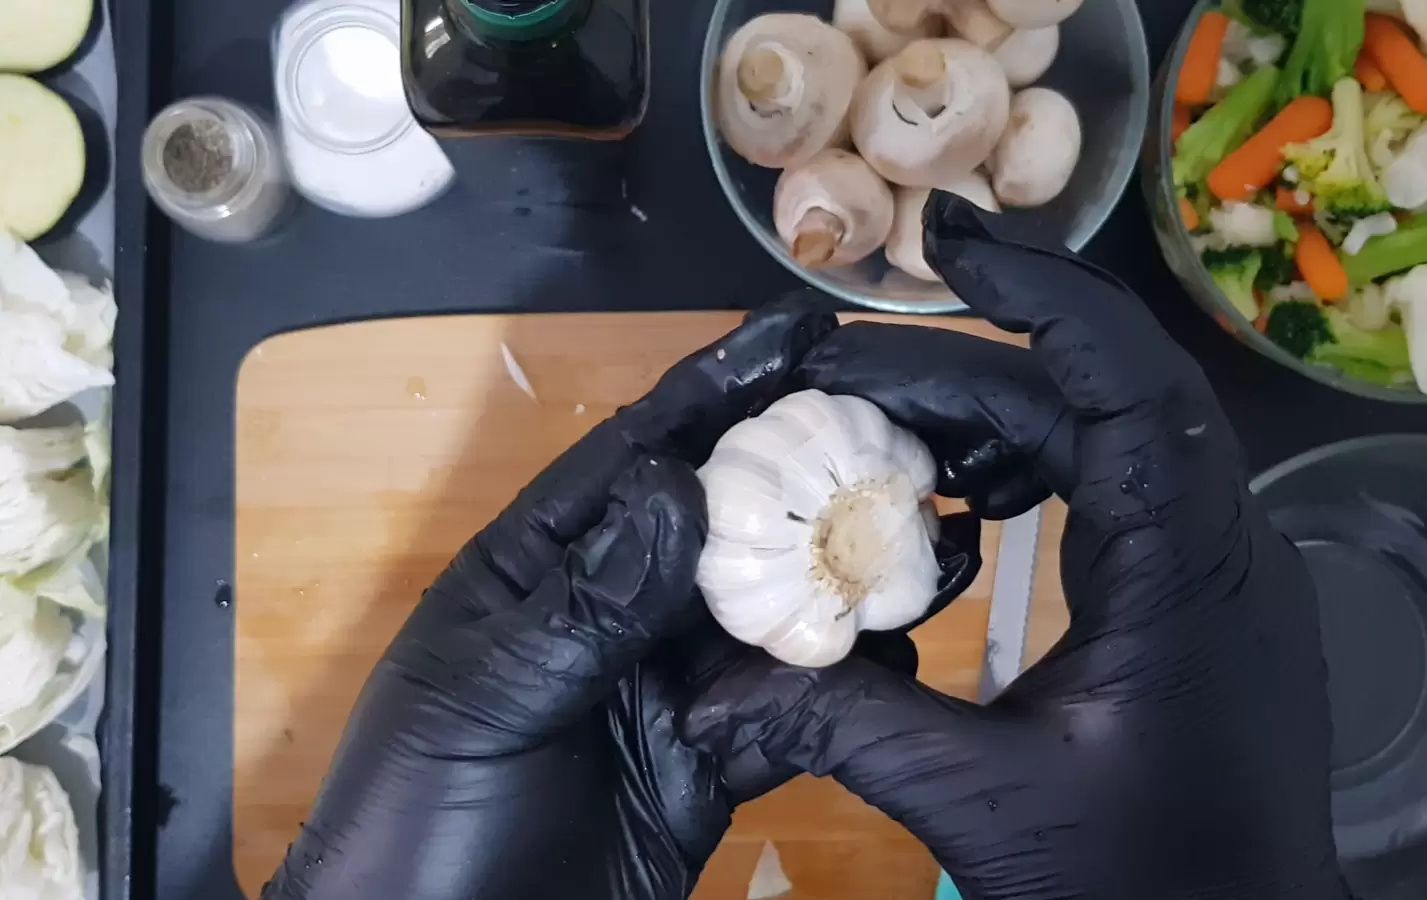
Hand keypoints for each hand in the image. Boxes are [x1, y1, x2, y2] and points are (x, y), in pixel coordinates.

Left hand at [262, 300, 982, 899]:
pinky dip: (844, 690)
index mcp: (541, 570)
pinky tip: (903, 659)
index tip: (799, 330)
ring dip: (843, 574)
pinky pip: (787, 715)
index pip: (638, 458)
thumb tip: (675, 486)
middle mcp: (615, 612)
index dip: (718, 388)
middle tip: (905, 418)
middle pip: (724, 524)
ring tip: (935, 529)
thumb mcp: (486, 697)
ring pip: (770, 613)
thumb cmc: (419, 817)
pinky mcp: (710, 767)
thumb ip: (585, 603)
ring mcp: (667, 688)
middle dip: (805, 468)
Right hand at [685, 196, 1346, 899]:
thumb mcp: (984, 804)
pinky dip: (1028, 473)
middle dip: (968, 370)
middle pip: (1096, 401)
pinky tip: (951, 499)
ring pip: (1105, 440)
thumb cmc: (1140, 887)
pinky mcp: (1198, 597)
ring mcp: (1217, 569)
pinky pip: (1115, 493)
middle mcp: (1221, 544)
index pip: (1129, 383)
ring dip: (994, 419)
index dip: (1041, 298)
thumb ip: (847, 727)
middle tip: (836, 368)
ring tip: (874, 421)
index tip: (946, 246)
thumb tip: (703, 693)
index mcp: (1189, 571)